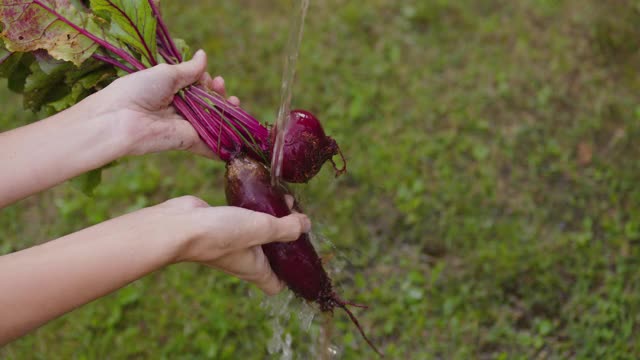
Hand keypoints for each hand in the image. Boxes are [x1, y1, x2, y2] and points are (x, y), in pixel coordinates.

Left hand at [86, 50, 238, 157]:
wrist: (120, 119)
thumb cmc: (137, 91)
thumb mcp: (166, 74)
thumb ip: (189, 69)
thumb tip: (204, 55)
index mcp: (172, 91)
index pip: (198, 87)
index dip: (208, 82)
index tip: (211, 78)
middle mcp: (180, 109)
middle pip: (209, 104)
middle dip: (220, 95)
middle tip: (221, 87)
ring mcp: (186, 126)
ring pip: (214, 121)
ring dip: (228, 113)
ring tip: (235, 102)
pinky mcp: (189, 142)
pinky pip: (211, 145)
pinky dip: (226, 144)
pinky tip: (240, 134)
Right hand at [158, 196, 310, 294]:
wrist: (177, 226)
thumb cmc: (219, 234)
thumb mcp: (261, 228)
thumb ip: (286, 228)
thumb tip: (306, 225)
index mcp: (255, 269)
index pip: (276, 285)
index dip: (291, 276)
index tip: (303, 256)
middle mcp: (244, 259)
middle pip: (272, 255)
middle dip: (287, 237)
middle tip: (297, 217)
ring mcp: (231, 242)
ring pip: (259, 234)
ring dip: (273, 218)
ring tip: (284, 200)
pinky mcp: (221, 224)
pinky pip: (244, 218)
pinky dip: (255, 208)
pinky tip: (260, 193)